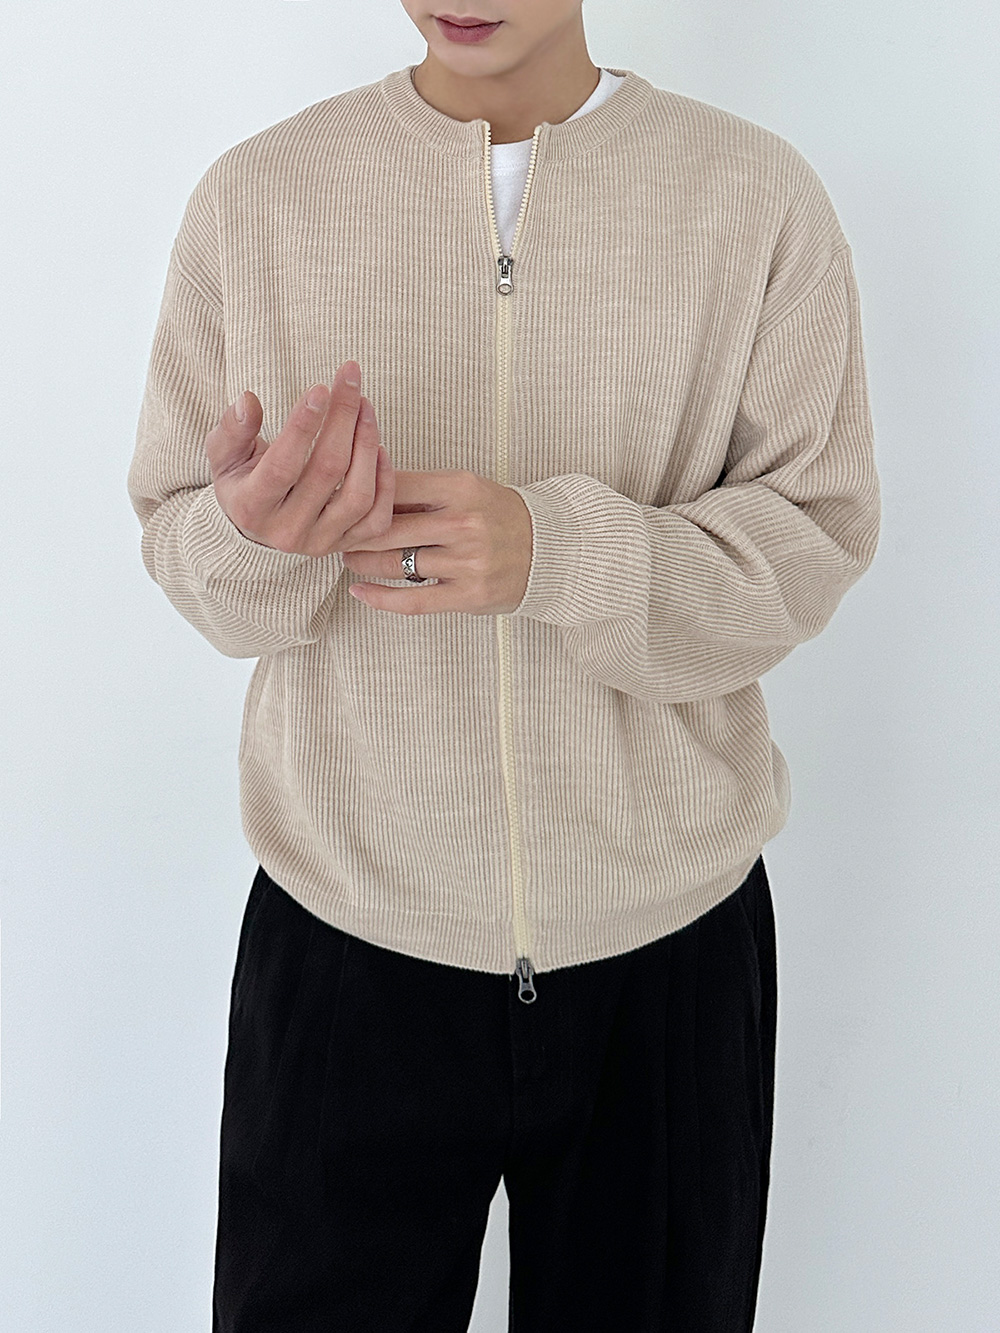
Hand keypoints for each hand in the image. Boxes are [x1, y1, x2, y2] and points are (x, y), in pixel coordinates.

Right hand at [204, 360, 394, 555]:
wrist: (257, 527)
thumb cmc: (242, 480)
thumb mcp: (224, 454)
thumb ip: (233, 429)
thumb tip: (248, 400)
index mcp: (251, 507)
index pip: (282, 466)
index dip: (303, 426)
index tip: (320, 388)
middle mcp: (287, 530)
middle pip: (327, 472)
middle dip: (343, 419)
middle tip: (349, 380)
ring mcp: (320, 541)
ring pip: (358, 496)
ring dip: (367, 445)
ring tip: (365, 407)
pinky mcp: (345, 544)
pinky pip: (377, 519)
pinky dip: (385, 482)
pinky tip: (378, 448)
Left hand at [341, 469, 532, 615]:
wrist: (550, 550)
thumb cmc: (499, 516)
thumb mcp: (466, 488)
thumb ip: (420, 491)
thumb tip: (363, 487)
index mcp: (460, 488)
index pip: (394, 486)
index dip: (360, 492)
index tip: (341, 498)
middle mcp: (463, 523)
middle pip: (387, 528)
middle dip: (352, 533)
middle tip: (334, 533)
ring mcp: (466, 562)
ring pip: (395, 564)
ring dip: (362, 563)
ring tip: (349, 558)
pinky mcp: (468, 595)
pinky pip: (412, 601)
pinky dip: (379, 598)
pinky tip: (358, 592)